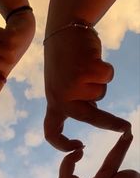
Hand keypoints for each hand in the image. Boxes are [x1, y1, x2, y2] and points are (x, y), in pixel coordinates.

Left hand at [44, 27, 130, 150]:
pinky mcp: (85, 71)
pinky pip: (107, 77)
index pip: (51, 132)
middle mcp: (60, 97)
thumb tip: (96, 114)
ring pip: (100, 93)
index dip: (62, 145)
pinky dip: (106, 69)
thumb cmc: (65, 60)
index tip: (79, 147)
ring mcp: (72, 85)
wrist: (63, 30)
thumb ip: (76, 101)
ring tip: (86, 66)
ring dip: (100, 81)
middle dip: (110, 123)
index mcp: (53, 102)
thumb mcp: (63, 85)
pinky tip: (92, 58)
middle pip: (89, 118)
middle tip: (126, 129)